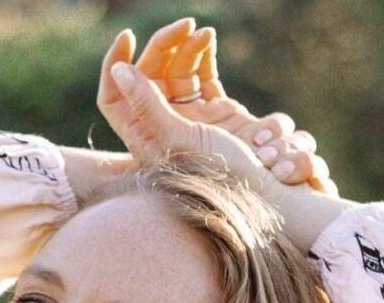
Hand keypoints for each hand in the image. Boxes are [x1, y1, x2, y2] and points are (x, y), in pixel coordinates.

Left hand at [98, 21, 334, 194]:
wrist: (270, 196)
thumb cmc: (222, 175)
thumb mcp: (178, 137)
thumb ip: (147, 105)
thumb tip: (119, 70)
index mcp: (144, 139)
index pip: (114, 97)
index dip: (114, 65)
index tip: (128, 36)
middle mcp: (164, 129)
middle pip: (149, 78)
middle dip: (162, 48)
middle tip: (181, 26)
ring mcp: (192, 120)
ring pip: (178, 73)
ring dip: (187, 48)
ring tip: (201, 32)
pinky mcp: (219, 114)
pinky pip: (204, 77)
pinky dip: (205, 58)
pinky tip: (208, 39)